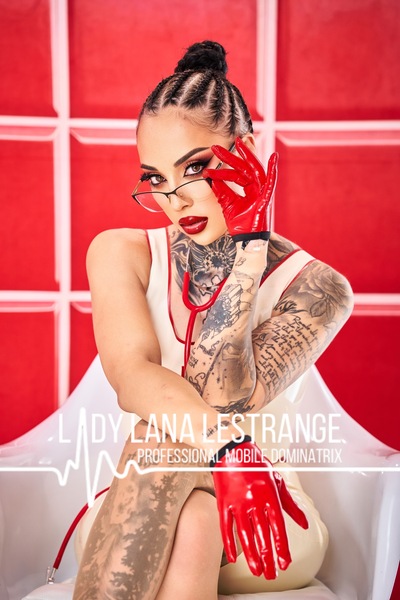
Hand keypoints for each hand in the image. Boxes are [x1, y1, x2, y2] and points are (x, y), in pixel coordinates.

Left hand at [203, 137, 277, 243]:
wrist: (245, 241)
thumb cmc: (240, 225)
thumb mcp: (227, 205)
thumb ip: (222, 192)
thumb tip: (212, 179)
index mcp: (248, 189)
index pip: (234, 174)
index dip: (220, 170)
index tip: (206, 168)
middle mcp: (256, 188)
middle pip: (243, 168)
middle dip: (230, 156)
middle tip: (216, 146)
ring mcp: (262, 192)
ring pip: (254, 170)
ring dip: (247, 155)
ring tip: (240, 142)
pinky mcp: (266, 199)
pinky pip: (271, 182)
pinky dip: (273, 170)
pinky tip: (274, 157)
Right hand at [211, 437, 307, 578]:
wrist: (231, 450)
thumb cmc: (256, 465)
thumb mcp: (277, 481)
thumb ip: (290, 504)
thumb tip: (304, 524)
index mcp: (269, 494)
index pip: (278, 526)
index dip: (281, 546)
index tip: (285, 563)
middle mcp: (254, 500)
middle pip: (262, 534)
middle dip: (268, 556)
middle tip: (271, 574)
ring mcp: (237, 502)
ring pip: (245, 534)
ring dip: (251, 555)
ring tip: (257, 570)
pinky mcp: (223, 502)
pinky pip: (225, 527)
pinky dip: (229, 543)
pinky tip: (234, 557)